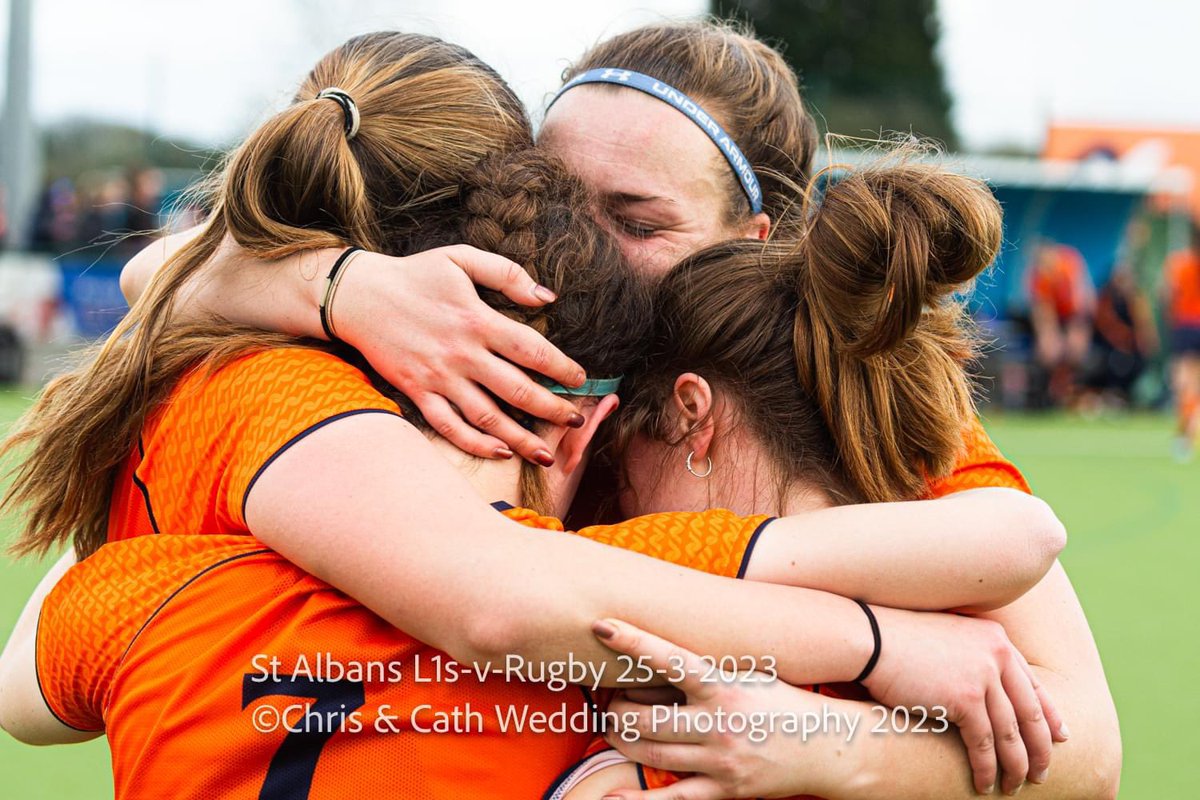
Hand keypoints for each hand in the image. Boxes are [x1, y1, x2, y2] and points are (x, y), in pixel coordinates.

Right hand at [332, 245, 587, 463]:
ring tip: (547, 453)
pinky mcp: (417, 392)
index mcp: (476, 319)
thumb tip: (547, 297)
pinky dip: (475, 443)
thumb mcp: (461, 258)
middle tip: (576, 422)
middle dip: (552, 409)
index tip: (581, 379)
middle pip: (517, 390)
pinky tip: (499, 451)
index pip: (531, 349)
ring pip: (487, 416)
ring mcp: (438, 377)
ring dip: (521, 438)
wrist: (357, 295)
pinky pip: (449, 426)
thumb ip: (506, 274)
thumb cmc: (415, 274)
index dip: (561, 367)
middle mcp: (461, 353)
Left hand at [593, 618, 850, 799]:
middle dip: (616, 710)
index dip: (634, 642)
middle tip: (607, 702)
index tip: (602, 627)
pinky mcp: (725, 790)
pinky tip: (612, 796)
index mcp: (724, 686)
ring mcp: (721, 760)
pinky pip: (673, 799)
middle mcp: (719, 723)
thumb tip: (653, 659)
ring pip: (652, 752)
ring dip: (621, 740)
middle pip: (646, 718)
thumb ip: (702, 671)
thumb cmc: (778, 701)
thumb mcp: (745, 674)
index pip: (671, 659)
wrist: (826, 745)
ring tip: (613, 729)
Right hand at [864, 606, 1068, 794]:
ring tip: (1014, 786)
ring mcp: (983, 676)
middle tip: (1043, 773)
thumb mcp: (946, 638)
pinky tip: (985, 783)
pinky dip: (987, 768)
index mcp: (995, 638)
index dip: (1049, 715)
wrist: (870, 638)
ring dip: (1015, 766)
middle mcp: (997, 654)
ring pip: (1010, 733)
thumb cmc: (898, 640)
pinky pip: (983, 743)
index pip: (1033, 684)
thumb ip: (971, 657)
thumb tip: (981, 688)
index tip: (1061, 736)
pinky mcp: (965, 698)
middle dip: (1040, 749)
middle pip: (1029, 712)